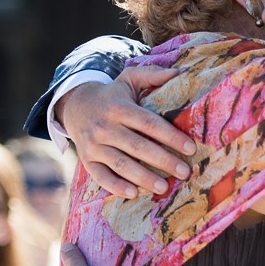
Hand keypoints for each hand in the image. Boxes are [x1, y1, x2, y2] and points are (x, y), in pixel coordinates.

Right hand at [57, 67, 194, 197]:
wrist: (74, 105)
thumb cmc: (112, 95)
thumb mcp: (128, 79)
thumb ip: (152, 75)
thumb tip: (179, 72)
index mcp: (120, 108)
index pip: (149, 123)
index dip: (171, 136)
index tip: (190, 148)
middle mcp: (105, 126)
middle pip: (138, 146)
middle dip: (163, 160)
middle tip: (185, 172)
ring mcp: (94, 144)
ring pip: (121, 164)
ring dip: (143, 177)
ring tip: (164, 187)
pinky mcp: (86, 159)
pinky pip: (101, 176)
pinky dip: (116, 186)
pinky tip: (134, 193)